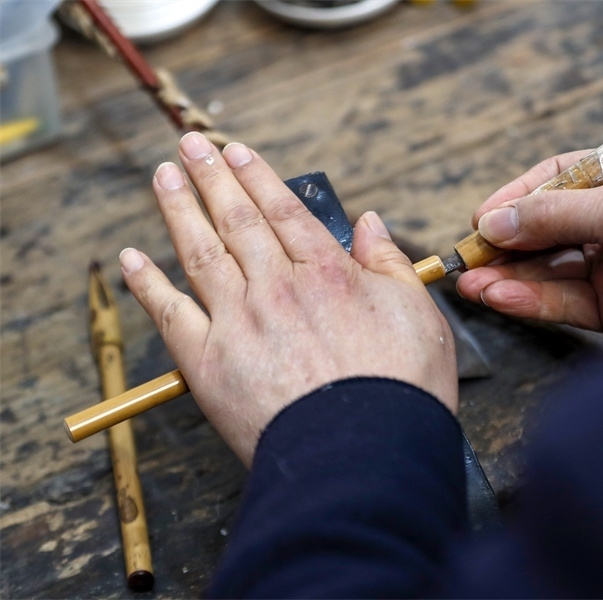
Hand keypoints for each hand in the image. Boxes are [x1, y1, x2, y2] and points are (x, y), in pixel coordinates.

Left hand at [120, 132, 457, 466]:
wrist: (364, 455)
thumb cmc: (400, 390)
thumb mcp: (419, 314)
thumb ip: (389, 263)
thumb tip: (371, 223)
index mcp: (327, 272)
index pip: (283, 211)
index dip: (257, 177)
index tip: (235, 152)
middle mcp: (277, 286)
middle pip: (237, 220)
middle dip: (211, 176)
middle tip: (189, 144)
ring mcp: (238, 322)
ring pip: (200, 252)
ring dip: (179, 209)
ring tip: (163, 176)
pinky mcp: (207, 363)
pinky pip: (169, 313)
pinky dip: (148, 282)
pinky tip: (134, 257)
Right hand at [456, 151, 602, 345]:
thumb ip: (553, 215)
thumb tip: (493, 221)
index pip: (553, 182)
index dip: (515, 199)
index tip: (480, 218)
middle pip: (543, 230)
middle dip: (503, 245)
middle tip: (466, 258)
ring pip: (547, 270)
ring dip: (508, 276)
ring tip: (471, 282)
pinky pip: (562, 302)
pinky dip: (530, 300)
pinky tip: (500, 297)